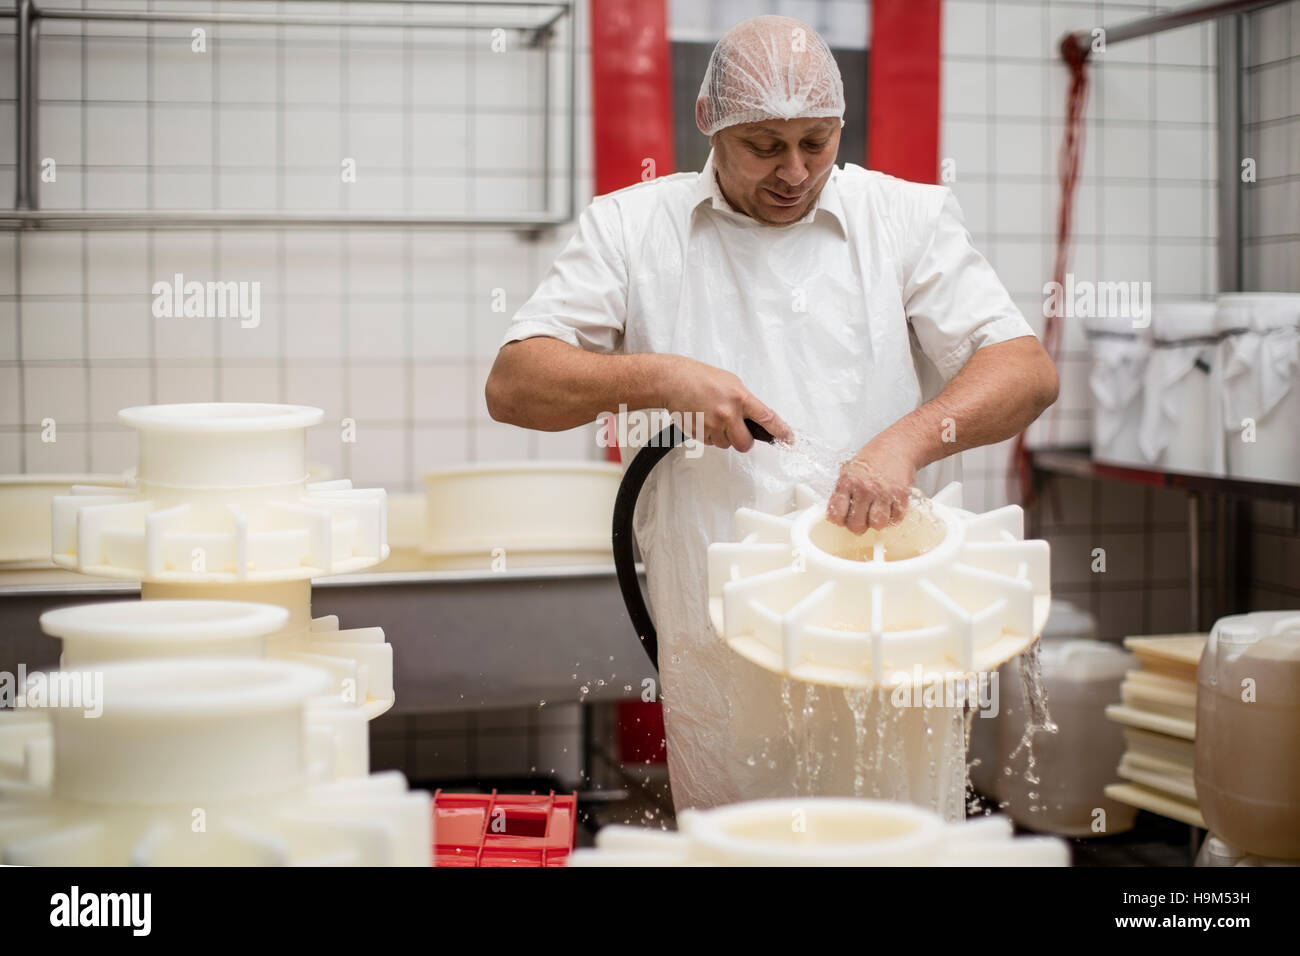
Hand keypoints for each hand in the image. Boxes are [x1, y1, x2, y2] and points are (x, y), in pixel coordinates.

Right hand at [658, 355, 792, 451]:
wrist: (674, 381)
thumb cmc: (701, 378)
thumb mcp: (731, 383)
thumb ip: (745, 401)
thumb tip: (756, 417)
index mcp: (740, 398)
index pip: (767, 418)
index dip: (780, 431)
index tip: (788, 439)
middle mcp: (728, 413)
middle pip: (745, 443)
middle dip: (743, 441)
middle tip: (737, 431)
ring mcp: (713, 425)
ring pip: (726, 444)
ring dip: (723, 437)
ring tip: (714, 418)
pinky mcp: (699, 432)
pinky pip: (711, 443)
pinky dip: (710, 436)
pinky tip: (704, 420)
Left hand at [826, 437, 917, 532]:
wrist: (898, 445)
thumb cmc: (873, 457)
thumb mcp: (849, 469)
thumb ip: (841, 491)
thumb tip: (835, 513)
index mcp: (847, 481)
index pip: (836, 513)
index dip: (838, 520)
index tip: (842, 518)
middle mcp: (864, 488)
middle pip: (856, 524)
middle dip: (857, 526)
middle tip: (860, 519)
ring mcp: (883, 493)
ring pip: (877, 525)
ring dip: (875, 523)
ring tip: (875, 514)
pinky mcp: (901, 496)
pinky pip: (895, 519)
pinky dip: (892, 517)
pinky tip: (888, 508)